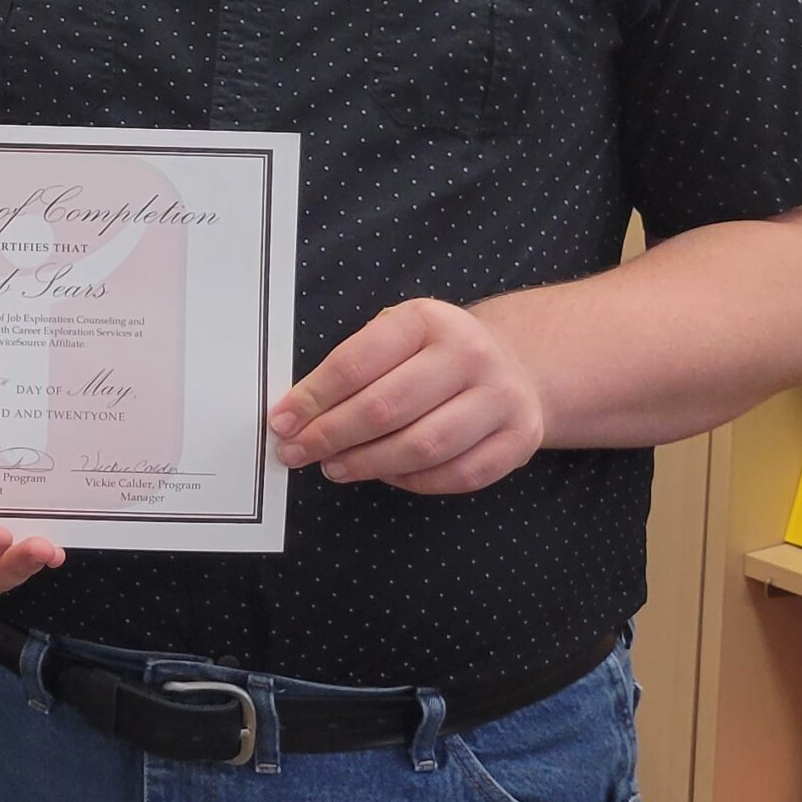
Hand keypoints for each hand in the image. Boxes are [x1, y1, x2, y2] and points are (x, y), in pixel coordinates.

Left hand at [270, 298, 545, 494]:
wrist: (512, 363)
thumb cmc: (433, 353)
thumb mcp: (394, 336)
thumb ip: (349, 367)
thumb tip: (295, 414)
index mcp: (427, 320)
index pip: (356, 363)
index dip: (312, 398)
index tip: (281, 421)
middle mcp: (471, 355)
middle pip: (386, 408)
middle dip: (331, 436)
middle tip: (297, 452)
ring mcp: (502, 398)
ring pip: (424, 446)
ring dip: (368, 463)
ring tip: (333, 467)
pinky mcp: (520, 439)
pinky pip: (458, 474)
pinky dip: (413, 481)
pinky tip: (385, 474)